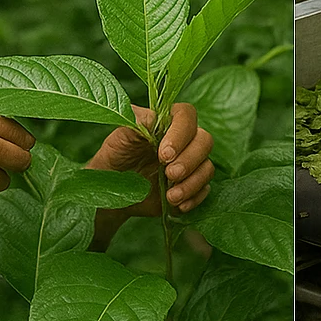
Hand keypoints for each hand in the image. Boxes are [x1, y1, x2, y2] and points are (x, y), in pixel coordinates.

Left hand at [89, 103, 214, 214]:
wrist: (113, 188)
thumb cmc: (116, 156)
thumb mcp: (120, 137)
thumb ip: (136, 123)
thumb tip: (153, 117)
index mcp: (168, 122)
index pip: (187, 115)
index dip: (181, 133)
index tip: (164, 154)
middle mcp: (184, 140)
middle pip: (205, 141)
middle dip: (189, 160)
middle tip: (169, 174)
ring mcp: (190, 163)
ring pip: (207, 167)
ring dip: (192, 183)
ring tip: (171, 196)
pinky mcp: (191, 184)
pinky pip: (204, 190)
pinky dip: (194, 198)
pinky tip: (177, 205)